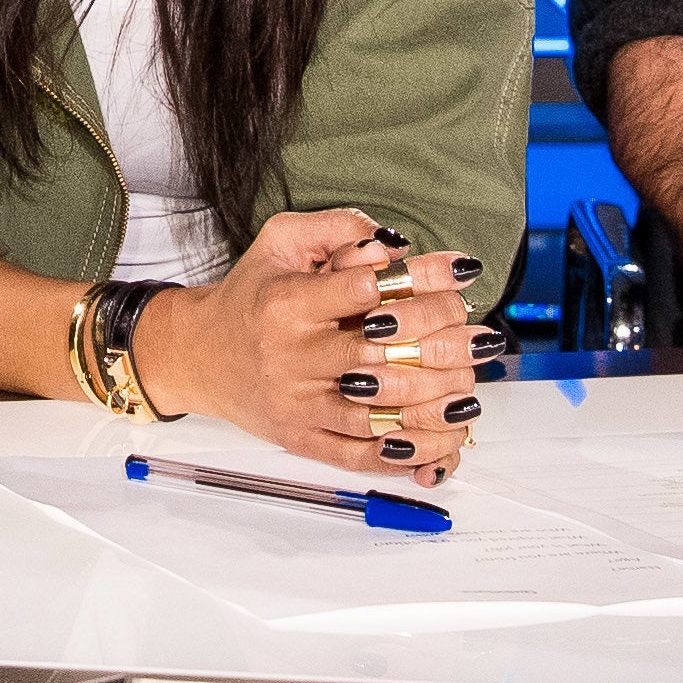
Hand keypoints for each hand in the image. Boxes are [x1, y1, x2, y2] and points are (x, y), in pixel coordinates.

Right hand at [137, 209, 497, 487]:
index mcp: (288, 304)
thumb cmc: (251, 295)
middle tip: (482, 339)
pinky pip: (359, 453)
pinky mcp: (301, 437)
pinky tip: (438, 445)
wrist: (199, 354)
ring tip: (472, 394)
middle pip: (381, 352)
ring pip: (377, 411)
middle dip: (442, 344)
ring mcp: (298, 402)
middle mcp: (291, 356)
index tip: (463, 272)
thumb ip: (337, 229)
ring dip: (433, 405)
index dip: (421, 279)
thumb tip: (394, 244)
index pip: (366, 289)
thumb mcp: (280, 241)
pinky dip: (403, 454)